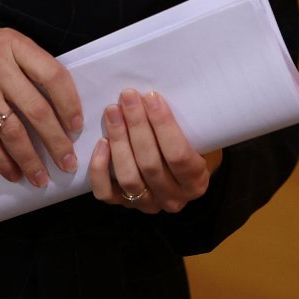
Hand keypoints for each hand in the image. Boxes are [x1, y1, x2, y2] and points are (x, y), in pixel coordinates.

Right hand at [0, 24, 82, 187]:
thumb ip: (23, 64)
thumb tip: (56, 103)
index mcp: (12, 43)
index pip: (53, 75)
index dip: (69, 104)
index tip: (76, 127)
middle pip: (36, 109)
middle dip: (56, 141)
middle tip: (67, 162)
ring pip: (12, 130)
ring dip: (30, 159)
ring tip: (41, 177)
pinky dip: (1, 161)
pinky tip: (12, 173)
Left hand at [88, 89, 222, 212]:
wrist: (180, 173)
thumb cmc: (190, 146)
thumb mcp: (198, 137)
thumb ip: (185, 124)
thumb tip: (155, 93)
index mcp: (196, 182)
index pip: (179, 156)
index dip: (163, 125)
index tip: (151, 97)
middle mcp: (173, 199)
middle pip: (151, 163)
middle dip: (137, 126)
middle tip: (128, 96)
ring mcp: (147, 204)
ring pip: (129, 177)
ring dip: (119, 140)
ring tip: (112, 111)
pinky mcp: (123, 204)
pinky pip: (106, 193)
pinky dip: (100, 169)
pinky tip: (101, 143)